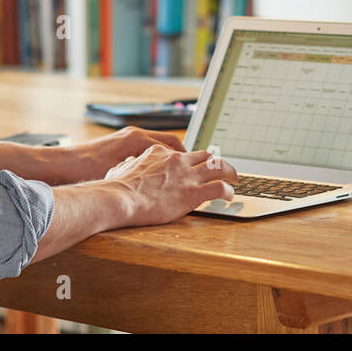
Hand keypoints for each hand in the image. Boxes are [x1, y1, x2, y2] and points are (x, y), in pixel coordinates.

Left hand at [65, 126, 184, 181]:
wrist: (62, 164)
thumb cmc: (87, 169)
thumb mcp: (120, 174)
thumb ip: (144, 173)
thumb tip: (164, 180)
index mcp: (136, 139)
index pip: (172, 144)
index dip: (186, 157)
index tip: (196, 168)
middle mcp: (133, 134)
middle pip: (167, 142)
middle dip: (180, 156)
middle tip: (192, 170)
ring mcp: (125, 138)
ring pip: (156, 145)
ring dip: (167, 157)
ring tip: (175, 174)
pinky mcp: (118, 144)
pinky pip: (144, 148)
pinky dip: (153, 158)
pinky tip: (152, 174)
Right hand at [105, 144, 238, 226]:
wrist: (121, 198)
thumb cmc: (116, 187)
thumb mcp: (120, 168)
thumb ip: (128, 166)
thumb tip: (124, 166)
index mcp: (160, 153)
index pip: (182, 152)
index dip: (191, 160)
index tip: (195, 165)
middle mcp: (177, 160)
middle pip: (205, 155)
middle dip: (215, 161)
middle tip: (222, 168)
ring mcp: (186, 175)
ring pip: (218, 167)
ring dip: (229, 172)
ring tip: (235, 178)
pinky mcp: (193, 192)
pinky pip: (219, 187)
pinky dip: (228, 190)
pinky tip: (229, 195)